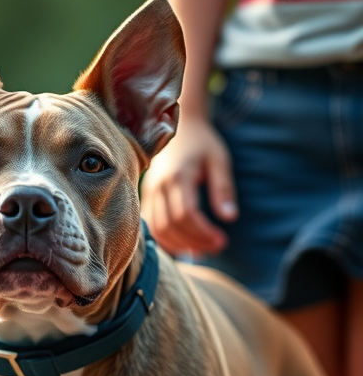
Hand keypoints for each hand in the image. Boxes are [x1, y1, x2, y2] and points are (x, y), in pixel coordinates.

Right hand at [141, 114, 237, 255]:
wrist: (180, 126)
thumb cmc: (203, 143)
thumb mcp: (219, 160)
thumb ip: (223, 189)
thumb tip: (229, 217)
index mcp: (178, 175)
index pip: (186, 214)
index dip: (203, 232)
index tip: (222, 241)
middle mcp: (159, 186)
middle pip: (171, 226)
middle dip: (194, 242)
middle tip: (216, 247)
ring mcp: (150, 192)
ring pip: (158, 230)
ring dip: (180, 245)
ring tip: (202, 250)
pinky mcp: (147, 197)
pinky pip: (152, 227)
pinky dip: (166, 241)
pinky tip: (185, 245)